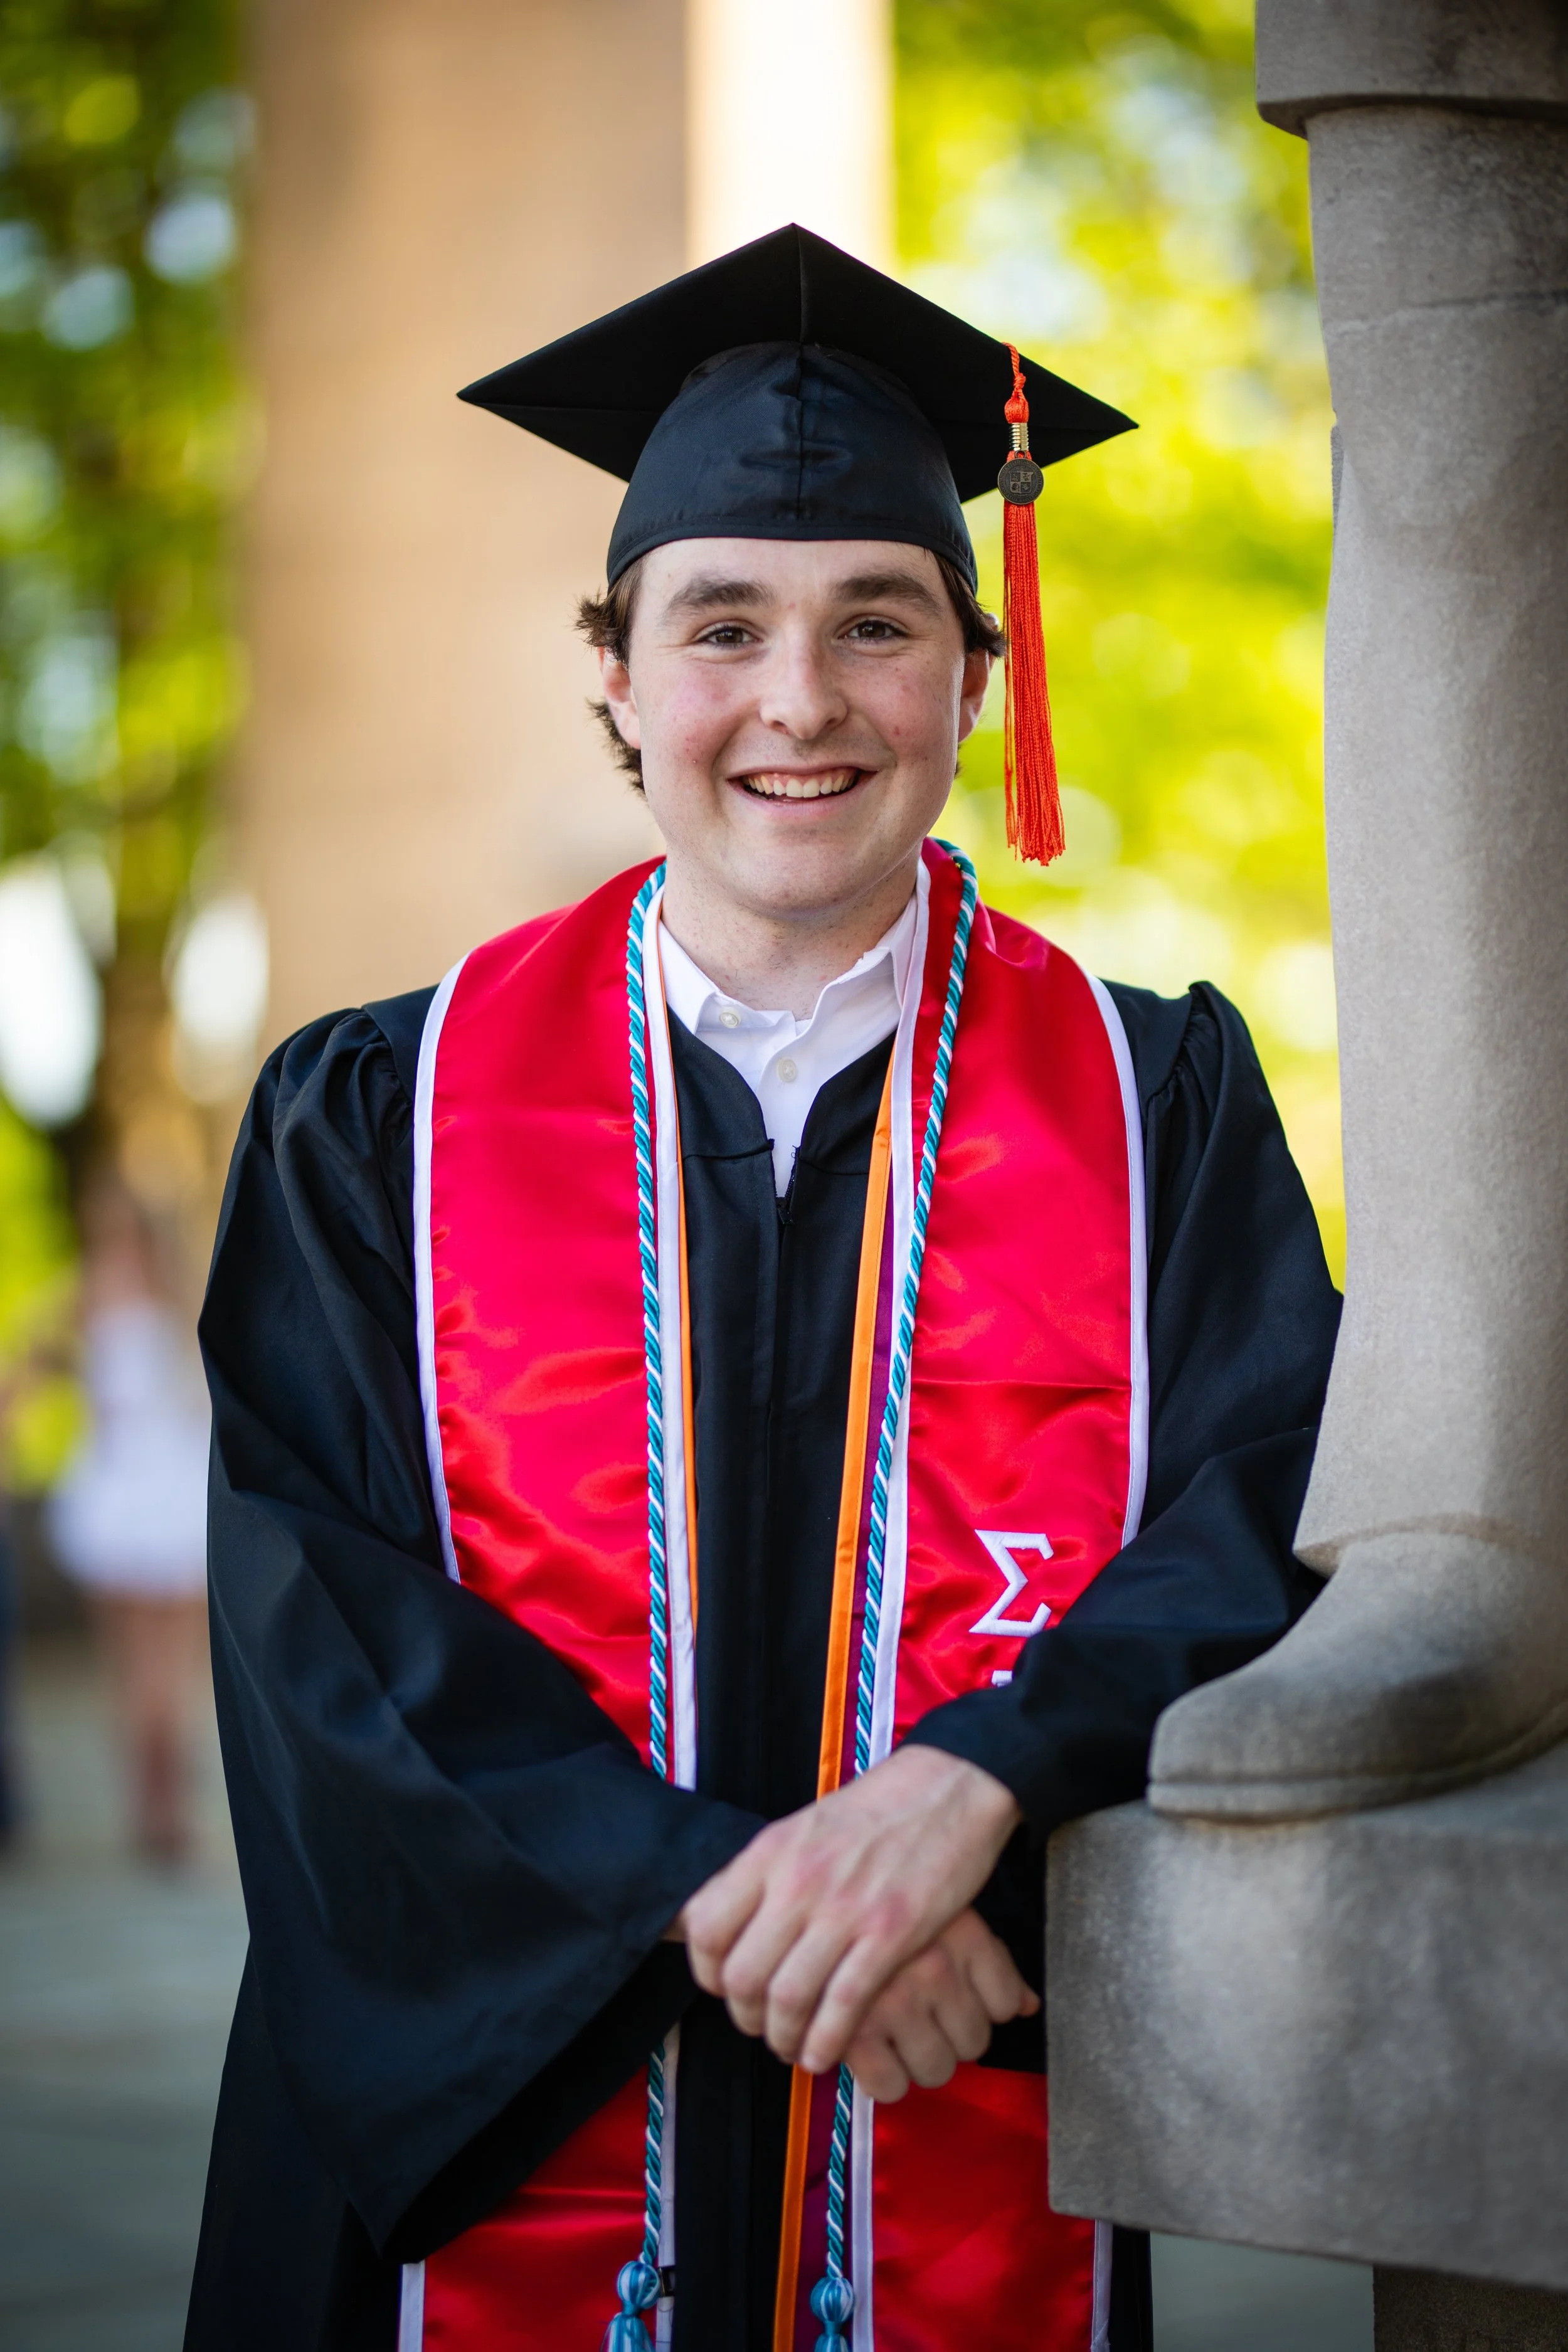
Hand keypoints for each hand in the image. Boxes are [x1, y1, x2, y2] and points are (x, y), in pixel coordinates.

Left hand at [675, 1744, 1021, 2073]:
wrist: (947, 1788)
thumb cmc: (875, 1811)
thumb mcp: (803, 1827)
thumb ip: (766, 1874)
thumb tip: (734, 1923)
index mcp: (770, 1852)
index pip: (705, 1927)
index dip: (707, 1972)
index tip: (726, 1988)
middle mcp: (798, 1881)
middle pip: (742, 1975)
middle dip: (746, 2017)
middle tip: (761, 2025)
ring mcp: (844, 1908)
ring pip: (788, 1999)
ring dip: (784, 2037)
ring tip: (793, 2045)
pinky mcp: (891, 1932)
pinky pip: (843, 2006)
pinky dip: (827, 2041)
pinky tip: (826, 2052)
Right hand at [842, 1908, 1037, 2101]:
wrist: (803, 1885)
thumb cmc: (880, 1900)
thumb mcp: (944, 1910)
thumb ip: (989, 1960)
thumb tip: (1028, 2008)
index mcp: (960, 1933)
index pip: (1007, 2005)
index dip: (986, 2010)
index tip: (957, 2002)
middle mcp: (931, 1964)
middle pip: (974, 2043)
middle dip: (952, 2037)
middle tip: (922, 2019)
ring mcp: (892, 1997)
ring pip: (938, 2067)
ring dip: (919, 2059)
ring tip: (896, 2032)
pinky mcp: (852, 2030)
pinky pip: (889, 2085)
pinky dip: (883, 2078)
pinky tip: (872, 2051)